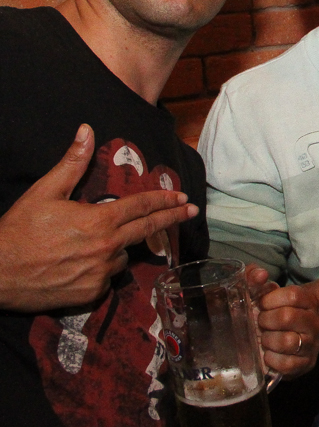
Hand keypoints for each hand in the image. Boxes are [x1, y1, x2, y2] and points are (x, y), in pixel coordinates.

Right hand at [0, 124, 197, 310]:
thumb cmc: (19, 231)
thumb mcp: (44, 192)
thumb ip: (72, 163)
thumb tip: (87, 130)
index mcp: (100, 221)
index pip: (142, 206)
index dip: (165, 200)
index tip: (185, 197)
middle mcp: (107, 248)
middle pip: (148, 230)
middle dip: (171, 218)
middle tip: (191, 211)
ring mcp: (101, 274)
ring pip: (121, 256)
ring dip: (114, 248)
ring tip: (81, 246)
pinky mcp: (92, 295)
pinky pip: (105, 279)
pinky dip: (98, 271)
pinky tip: (75, 266)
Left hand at [245, 265, 318, 378]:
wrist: (278, 338)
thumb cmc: (267, 312)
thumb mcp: (259, 291)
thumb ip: (253, 276)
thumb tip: (260, 275)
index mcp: (308, 301)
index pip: (293, 295)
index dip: (271, 300)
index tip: (262, 304)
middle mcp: (314, 322)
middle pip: (287, 317)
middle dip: (266, 321)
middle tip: (260, 323)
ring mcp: (312, 344)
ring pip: (288, 341)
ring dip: (268, 341)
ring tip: (264, 340)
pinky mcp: (306, 365)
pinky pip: (287, 364)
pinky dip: (271, 360)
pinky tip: (268, 355)